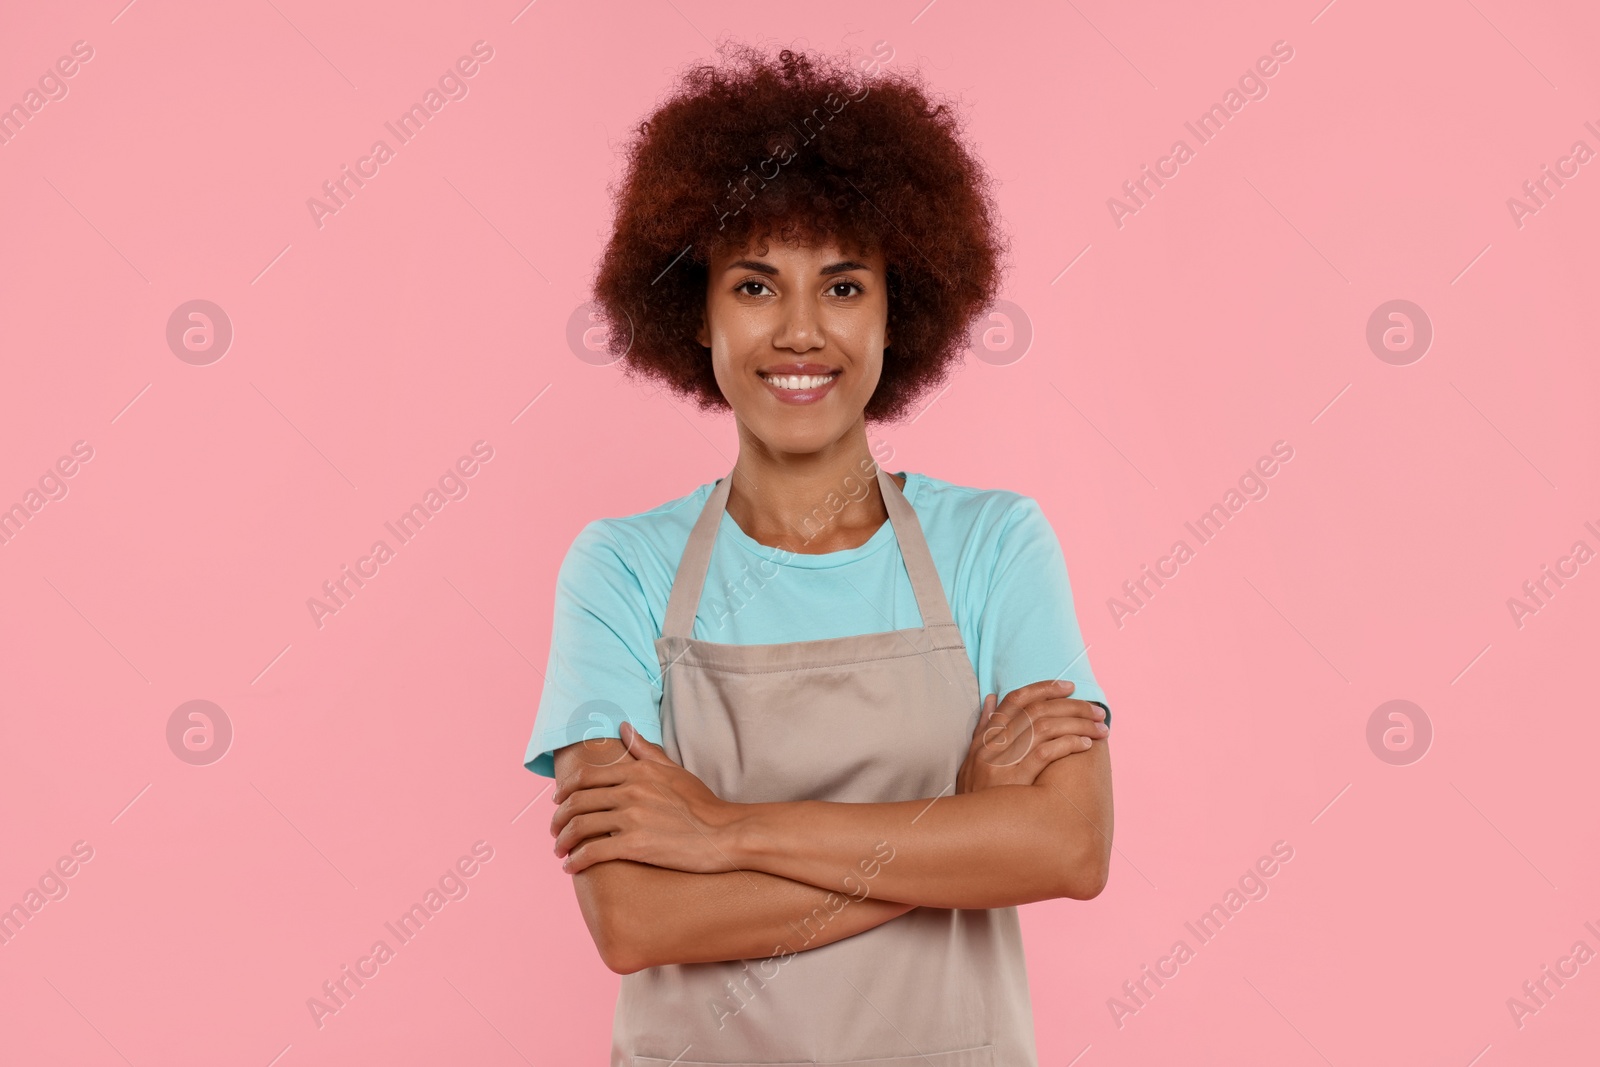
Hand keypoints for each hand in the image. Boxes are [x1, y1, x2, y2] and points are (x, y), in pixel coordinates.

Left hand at [550, 722, 742, 875]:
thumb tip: (623, 727)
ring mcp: (632, 818)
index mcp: (637, 771)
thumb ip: (645, 750)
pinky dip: (577, 860)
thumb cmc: (702, 804)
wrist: (724, 833)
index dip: (564, 791)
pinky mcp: (636, 845)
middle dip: (558, 819)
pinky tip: (572, 867)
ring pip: (580, 827)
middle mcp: (630, 791)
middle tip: (555, 832)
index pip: (586, 778)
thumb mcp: (673, 770)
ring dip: (563, 841)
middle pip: (577, 802)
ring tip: (560, 852)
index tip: (557, 803)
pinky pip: (594, 852)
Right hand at [955, 680, 1107, 793]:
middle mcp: (994, 743)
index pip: (1016, 700)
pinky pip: (1046, 752)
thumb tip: (991, 698)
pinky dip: (1068, 743)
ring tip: (1100, 729)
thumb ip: (983, 728)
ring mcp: (1003, 760)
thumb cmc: (975, 797)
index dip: (1044, 688)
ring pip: (1045, 726)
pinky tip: (1085, 745)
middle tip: (1097, 710)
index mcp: (986, 736)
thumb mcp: (971, 759)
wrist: (967, 830)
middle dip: (1072, 706)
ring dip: (1078, 723)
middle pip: (1037, 710)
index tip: (1068, 687)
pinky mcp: (1015, 779)